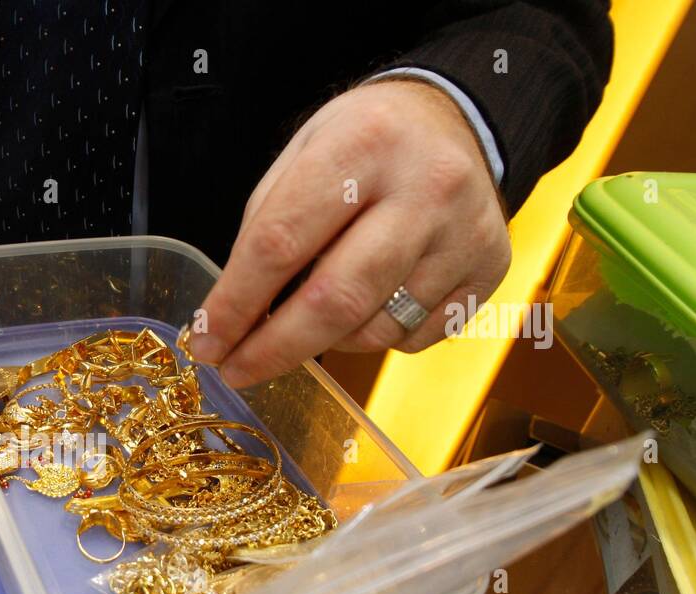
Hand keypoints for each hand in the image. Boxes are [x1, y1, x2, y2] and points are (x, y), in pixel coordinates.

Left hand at [192, 79, 511, 387]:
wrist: (455, 121)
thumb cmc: (362, 145)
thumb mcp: (302, 155)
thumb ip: (266, 230)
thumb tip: (233, 319)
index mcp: (363, 144)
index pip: (281, 242)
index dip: (236, 304)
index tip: (206, 343)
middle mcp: (425, 188)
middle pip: (334, 299)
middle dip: (273, 348)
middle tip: (235, 369)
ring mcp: (464, 234)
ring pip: (374, 330)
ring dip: (325, 340)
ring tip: (312, 314)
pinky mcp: (489, 270)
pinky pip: (413, 337)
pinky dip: (374, 335)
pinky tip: (370, 301)